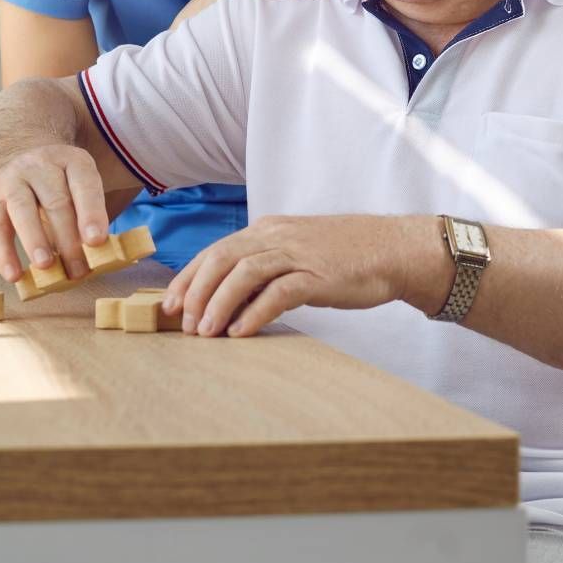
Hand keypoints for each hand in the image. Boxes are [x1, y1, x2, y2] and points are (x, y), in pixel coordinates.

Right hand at [0, 142, 109, 283]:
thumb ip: (89, 219)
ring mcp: (13, 178)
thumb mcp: (80, 190)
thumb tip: (98, 259)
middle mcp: (41, 164)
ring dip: (35, 240)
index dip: (91, 213)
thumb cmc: (60, 187)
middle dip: (68, 239)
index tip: (97, 241)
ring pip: (23, 209)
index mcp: (72, 160)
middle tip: (78, 270)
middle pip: (56, 201)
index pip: (84, 184)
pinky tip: (14, 275)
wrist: (17, 162)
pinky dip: (4, 253)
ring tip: (46, 266)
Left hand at [162, 214, 421, 336]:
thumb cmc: (344, 256)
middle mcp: (277, 235)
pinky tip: (241, 332)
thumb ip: (265, 268)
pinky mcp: (318, 275)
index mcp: (268, 229)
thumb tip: (230, 300)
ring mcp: (298, 253)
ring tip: (205, 333)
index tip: (170, 304)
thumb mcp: (296, 252)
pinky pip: (278, 292)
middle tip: (181, 322)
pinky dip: (255, 312)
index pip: (216, 250)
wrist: (392, 249)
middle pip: (222, 258)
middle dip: (196, 291)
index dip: (189, 277)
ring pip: (244, 273)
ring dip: (219, 303)